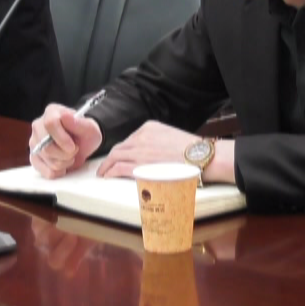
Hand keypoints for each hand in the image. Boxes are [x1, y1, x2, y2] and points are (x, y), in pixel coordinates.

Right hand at [27, 103, 103, 177]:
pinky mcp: (34, 157)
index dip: (62, 138)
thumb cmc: (84, 134)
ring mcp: (34, 142)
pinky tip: (63, 166)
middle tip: (74, 151)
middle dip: (64, 154)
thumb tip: (65, 117)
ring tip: (70, 157)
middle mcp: (38, 126)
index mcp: (51, 112)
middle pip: (45, 146)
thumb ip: (80, 123)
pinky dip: (56, 171)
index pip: (50, 124)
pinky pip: (42, 169)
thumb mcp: (90, 128)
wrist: (82, 144)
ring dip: (62, 163)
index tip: (73, 146)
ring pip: (45, 159)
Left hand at [95, 121, 234, 183]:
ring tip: (103, 174)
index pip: (129, 140)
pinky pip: (118, 168)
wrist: (201, 157)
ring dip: (106, 166)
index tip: (118, 158)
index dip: (122, 151)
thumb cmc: (192, 151)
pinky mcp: (139, 166)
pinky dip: (110, 172)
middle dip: (110, 158)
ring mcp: (139, 151)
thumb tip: (152, 154)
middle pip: (119, 148)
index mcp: (149, 127)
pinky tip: (107, 177)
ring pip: (115, 157)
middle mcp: (141, 137)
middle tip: (105, 167)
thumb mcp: (171, 137)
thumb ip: (157, 142)